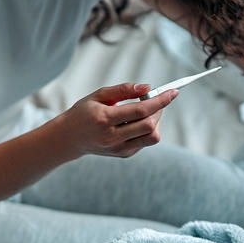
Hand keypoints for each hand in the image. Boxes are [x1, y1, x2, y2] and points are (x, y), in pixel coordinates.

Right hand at [56, 83, 177, 159]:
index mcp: (104, 119)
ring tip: (144, 112)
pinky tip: (135, 123)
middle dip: (158, 110)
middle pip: (149, 126)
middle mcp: (112, 137)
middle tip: (154, 100)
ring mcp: (119, 149)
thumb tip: (147, 87)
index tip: (173, 92)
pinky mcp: (125, 155)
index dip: (160, 101)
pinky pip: (145, 142)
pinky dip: (147, 129)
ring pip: (151, 137)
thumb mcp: (98, 95)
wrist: (70, 138)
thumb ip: (123, 90)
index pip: (140, 111)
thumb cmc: (84, 113)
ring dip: (155, 121)